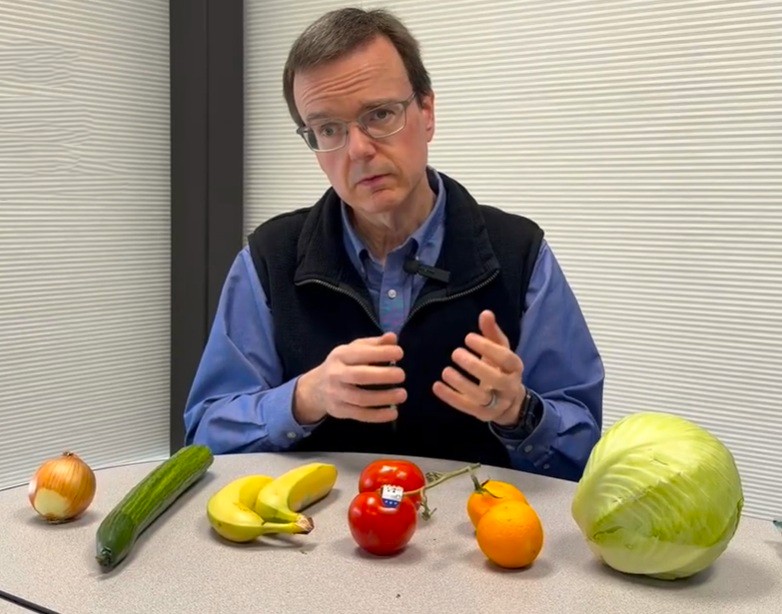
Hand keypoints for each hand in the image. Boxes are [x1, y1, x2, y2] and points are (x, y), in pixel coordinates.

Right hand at [294, 332, 405, 424]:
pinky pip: (360, 415)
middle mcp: (336, 374)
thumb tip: (392, 337)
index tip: (400, 353)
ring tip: (402, 394)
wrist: (316, 388)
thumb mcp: (354, 350)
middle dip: (383, 376)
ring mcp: (336, 394)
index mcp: (341, 355)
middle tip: (402, 375)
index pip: (361, 353)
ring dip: (383, 398)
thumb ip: (374, 344)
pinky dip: (378, 416)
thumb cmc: (342, 365)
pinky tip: (393, 413)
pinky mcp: (340, 411)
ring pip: (361, 398)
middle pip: (360, 376)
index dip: (381, 353)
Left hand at [432, 310, 525, 426]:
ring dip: (461, 384)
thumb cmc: (501, 369)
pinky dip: (451, 397)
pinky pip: (466, 407)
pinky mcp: (482, 414)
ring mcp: (497, 403)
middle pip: (495, 379)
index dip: (487, 347)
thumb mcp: (500, 350)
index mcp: (515, 368)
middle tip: (455, 353)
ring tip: (445, 371)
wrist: (510, 403)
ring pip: (480, 396)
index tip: (467, 337)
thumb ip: (492, 333)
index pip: (505, 358)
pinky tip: (436, 386)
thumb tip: (485, 313)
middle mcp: (509, 386)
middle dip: (474, 366)